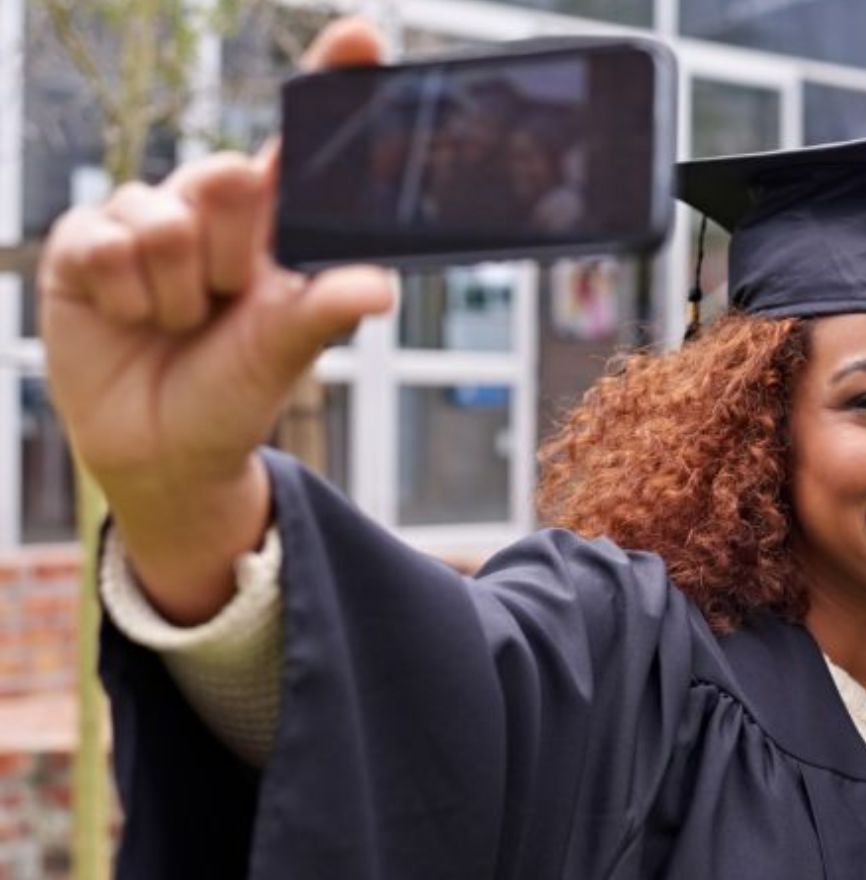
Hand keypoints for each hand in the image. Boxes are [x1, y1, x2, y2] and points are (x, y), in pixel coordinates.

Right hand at [36, 17, 392, 621]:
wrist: (162, 448)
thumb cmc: (233, 394)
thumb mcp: (283, 356)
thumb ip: (320, 311)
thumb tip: (374, 289)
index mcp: (274, 225)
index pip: (301, 141)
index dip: (329, 82)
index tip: (363, 34)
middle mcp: (211, 209)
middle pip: (225, 178)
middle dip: (229, 257)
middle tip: (223, 305)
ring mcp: (145, 219)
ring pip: (164, 222)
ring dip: (174, 293)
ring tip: (178, 322)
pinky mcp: (86, 244)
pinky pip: (108, 245)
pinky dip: (125, 297)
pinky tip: (128, 317)